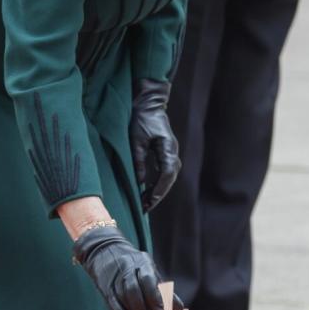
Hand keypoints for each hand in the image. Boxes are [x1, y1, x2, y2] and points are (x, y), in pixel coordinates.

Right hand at [72, 224, 165, 309]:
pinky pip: (113, 304)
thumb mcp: (150, 270)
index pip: (147, 279)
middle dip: (143, 308)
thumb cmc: (135, 265)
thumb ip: (164, 289)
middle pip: (133, 290)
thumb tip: (179, 308)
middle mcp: (127, 267)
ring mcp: (114, 277)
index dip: (154, 297)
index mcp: (142, 261)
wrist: (105, 250)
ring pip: (122, 297)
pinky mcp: (105, 287)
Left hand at [129, 78, 180, 212]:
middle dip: (158, 194)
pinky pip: (165, 171)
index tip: (149, 201)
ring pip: (169, 176)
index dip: (158, 190)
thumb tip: (139, 183)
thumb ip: (138, 161)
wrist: (148, 102)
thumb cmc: (141, 118)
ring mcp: (171, 151)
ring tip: (145, 202)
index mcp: (168, 147)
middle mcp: (173, 151)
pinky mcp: (166, 152)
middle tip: (145, 207)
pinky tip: (148, 190)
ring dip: (158, 189)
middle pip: (170, 178)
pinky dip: (158, 182)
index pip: (166, 174)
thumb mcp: (135, 139)